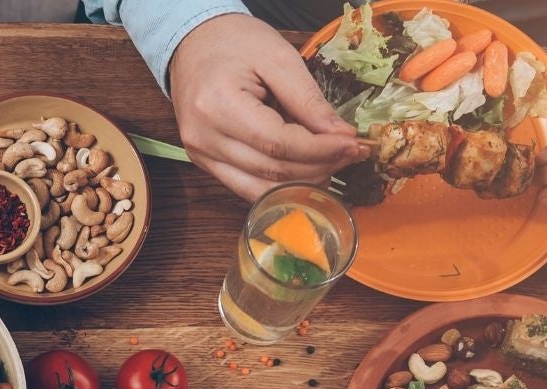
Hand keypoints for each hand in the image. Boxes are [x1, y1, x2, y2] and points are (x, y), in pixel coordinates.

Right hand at [166, 13, 362, 200]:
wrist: (194, 43)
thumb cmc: (235, 42)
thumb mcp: (279, 58)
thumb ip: (309, 100)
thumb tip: (341, 135)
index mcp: (218, 105)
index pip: (278, 144)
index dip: (320, 150)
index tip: (352, 144)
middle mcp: (203, 137)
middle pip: (271, 169)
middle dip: (318, 167)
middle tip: (350, 154)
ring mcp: (200, 154)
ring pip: (260, 188)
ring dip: (301, 184)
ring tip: (332, 166)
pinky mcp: (204, 162)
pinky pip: (245, 188)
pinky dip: (278, 187)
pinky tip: (304, 175)